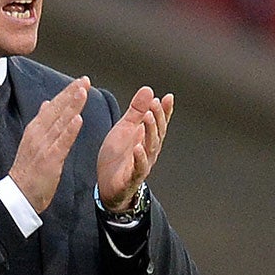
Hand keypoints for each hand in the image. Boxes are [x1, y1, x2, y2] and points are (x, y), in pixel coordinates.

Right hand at [10, 77, 89, 212]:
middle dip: (72, 93)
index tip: (80, 81)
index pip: (54, 106)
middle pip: (57, 110)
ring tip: (83, 91)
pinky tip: (78, 119)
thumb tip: (48, 103)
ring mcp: (44, 146)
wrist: (18, 194)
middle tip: (85, 80)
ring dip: (72, 106)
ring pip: (60, 122)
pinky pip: (61, 143)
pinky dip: (69, 131)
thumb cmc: (28, 170)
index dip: (67, 93)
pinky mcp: (50, 160)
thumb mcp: (32, 141)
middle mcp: (38, 133)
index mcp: (36, 129)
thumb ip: (42, 122)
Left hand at [97, 86, 173, 211]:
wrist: (107, 184)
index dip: (165, 111)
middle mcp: (149, 151)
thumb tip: (149, 90)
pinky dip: (140, 158)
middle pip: (157, 133)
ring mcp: (142, 165)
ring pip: (150, 148)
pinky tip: (138, 147)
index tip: (168, 97)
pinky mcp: (131, 178)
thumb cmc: (118, 156)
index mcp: (147, 138)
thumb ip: (136, 110)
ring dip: (150, 132)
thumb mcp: (125, 128)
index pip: (160, 123)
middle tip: (153, 104)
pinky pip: (139, 168)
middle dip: (157, 118)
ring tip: (147, 118)